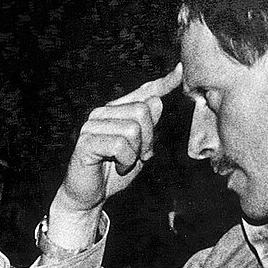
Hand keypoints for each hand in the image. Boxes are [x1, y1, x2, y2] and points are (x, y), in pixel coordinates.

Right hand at [51, 65, 180, 244]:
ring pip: (133, 128)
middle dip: (147, 138)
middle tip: (138, 156)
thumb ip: (148, 127)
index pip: (143, 93)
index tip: (181, 70)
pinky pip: (120, 145)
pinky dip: (125, 160)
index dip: (163, 83)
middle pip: (142, 110)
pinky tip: (117, 166)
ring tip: (125, 162)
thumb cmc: (113, 173)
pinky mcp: (85, 142)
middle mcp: (101, 113)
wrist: (89, 196)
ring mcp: (91, 126)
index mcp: (115, 112)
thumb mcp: (139, 149)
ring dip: (135, 152)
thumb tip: (157, 100)